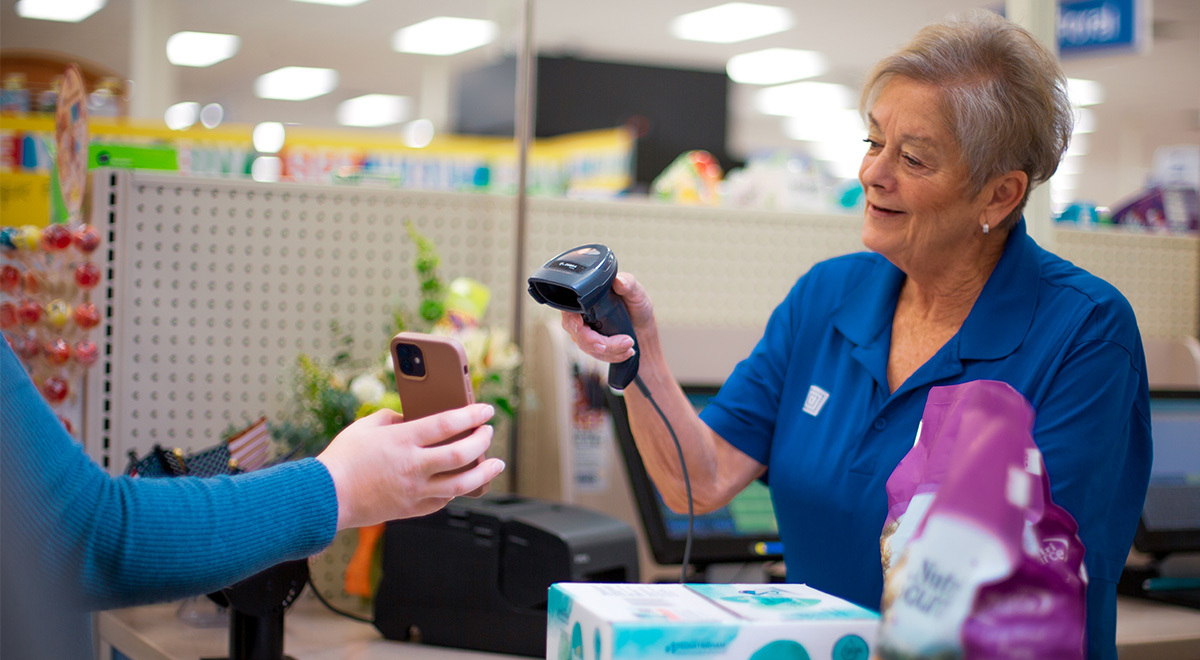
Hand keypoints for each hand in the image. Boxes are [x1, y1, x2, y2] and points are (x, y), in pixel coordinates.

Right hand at [316, 405, 504, 529]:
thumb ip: (393, 418)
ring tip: (496, 464)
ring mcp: (414, 491)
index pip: (447, 423)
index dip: (472, 415)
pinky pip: (444, 500)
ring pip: (462, 484)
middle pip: (461, 453)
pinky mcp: (412, 509)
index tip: (486, 410)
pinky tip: (464, 481)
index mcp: (402, 440)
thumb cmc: (342, 459)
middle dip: (482, 441)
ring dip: (485, 472)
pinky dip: (458, 489)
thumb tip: (414, 418)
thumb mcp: (365, 426)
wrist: (324, 498)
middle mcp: (413, 466)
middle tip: (489, 432)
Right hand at [561, 272, 654, 363]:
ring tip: (630, 343)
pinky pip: (596, 355)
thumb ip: (628, 283)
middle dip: (598, 341)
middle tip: (624, 341)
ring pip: (587, 347)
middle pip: (576, 332)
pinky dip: (613, 355)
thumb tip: (618, 282)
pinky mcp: (591, 345)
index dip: (573, 320)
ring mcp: (584, 332)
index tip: (582, 326)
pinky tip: (626, 352)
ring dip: (611, 350)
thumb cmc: (637, 306)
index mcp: (586, 297)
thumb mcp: (636, 292)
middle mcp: (580, 315)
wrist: (642, 326)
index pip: (569, 309)